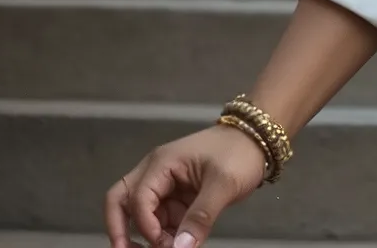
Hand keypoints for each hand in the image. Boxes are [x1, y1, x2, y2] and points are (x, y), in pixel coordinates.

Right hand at [105, 123, 266, 247]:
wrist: (258, 139)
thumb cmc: (240, 152)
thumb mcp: (223, 184)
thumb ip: (201, 217)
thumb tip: (180, 247)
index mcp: (162, 163)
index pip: (139, 198)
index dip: (146, 225)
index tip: (163, 244)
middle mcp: (156, 172)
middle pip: (120, 200)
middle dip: (118, 228)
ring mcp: (165, 184)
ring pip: (140, 214)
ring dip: (146, 234)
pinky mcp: (176, 196)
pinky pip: (160, 218)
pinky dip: (162, 233)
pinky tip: (174, 243)